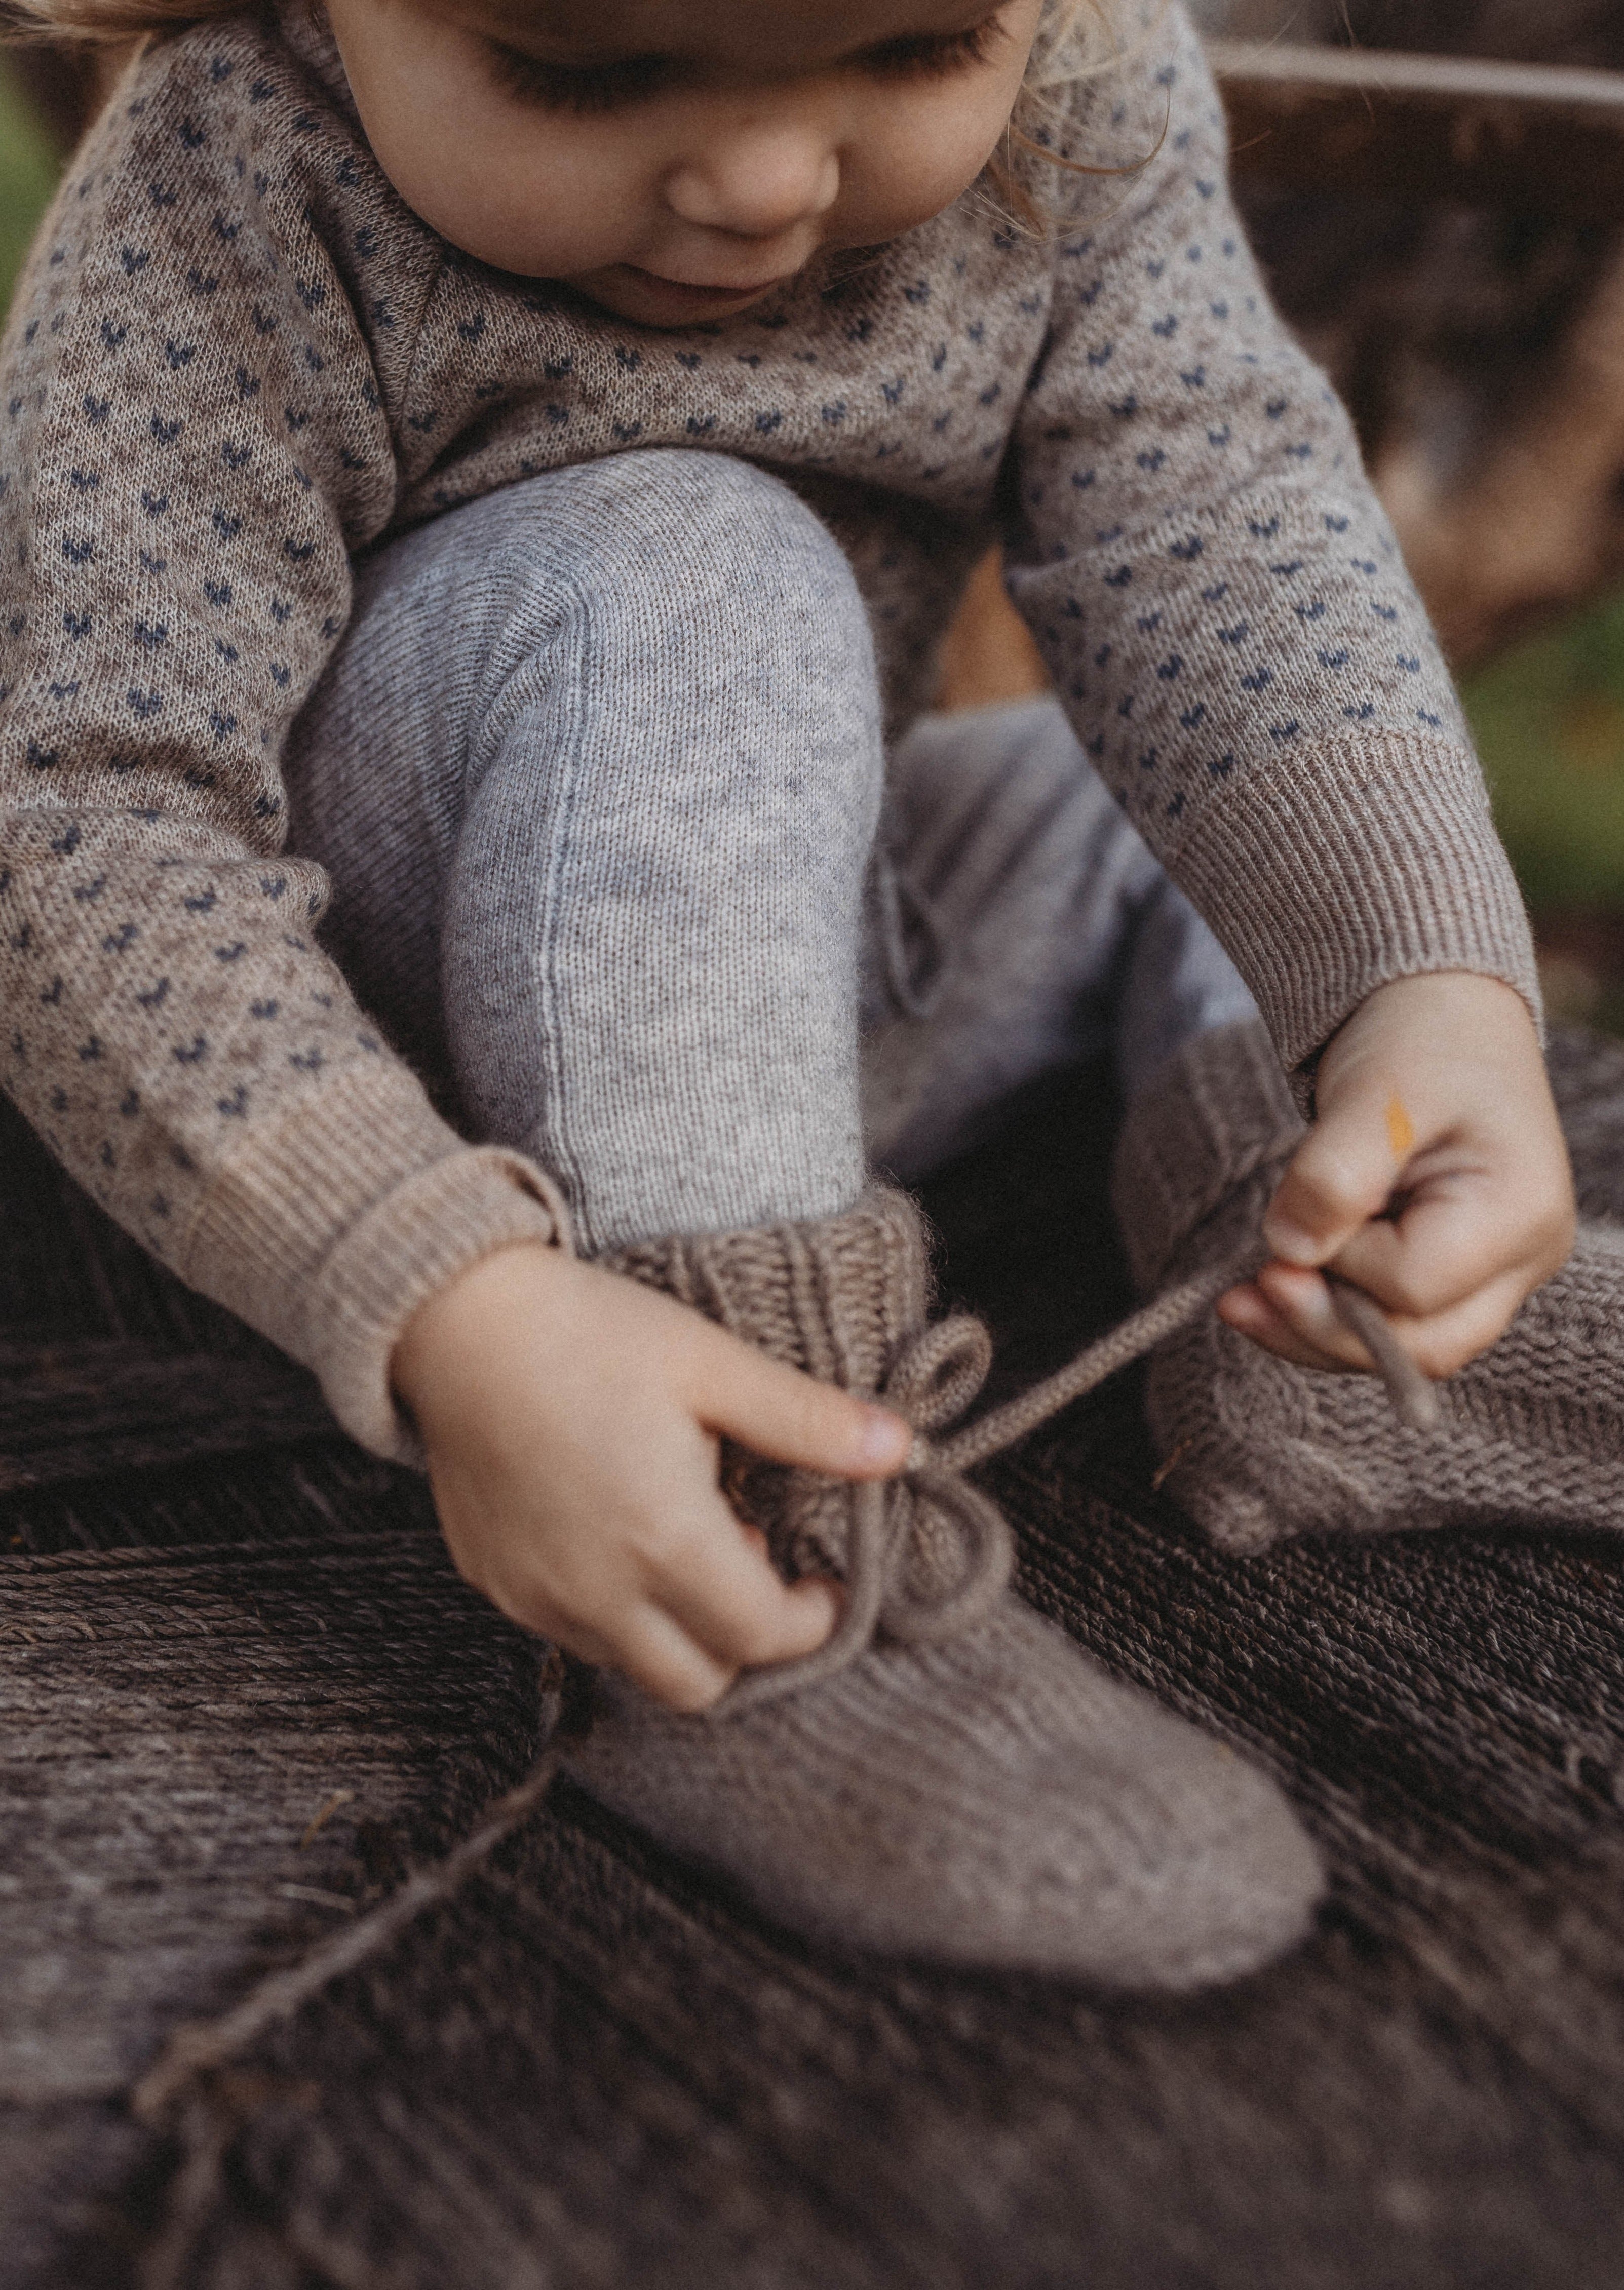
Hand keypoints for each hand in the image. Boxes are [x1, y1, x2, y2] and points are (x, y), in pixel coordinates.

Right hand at [392, 1243, 911, 1712]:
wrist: (456, 1321)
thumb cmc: (590, 1333)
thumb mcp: (713, 1365)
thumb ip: (809, 1421)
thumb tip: (902, 1450)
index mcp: (664, 1540)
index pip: (762, 1636)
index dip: (811, 1617)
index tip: (823, 1576)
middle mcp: (597, 1593)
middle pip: (700, 1683)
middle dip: (746, 1642)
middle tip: (755, 1563)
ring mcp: (537, 1598)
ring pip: (634, 1666)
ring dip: (679, 1631)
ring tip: (685, 1540)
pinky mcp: (497, 1585)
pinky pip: (574, 1636)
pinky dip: (617, 1613)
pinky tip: (621, 1534)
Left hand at [1217, 971, 1575, 1379]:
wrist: (1441, 1011)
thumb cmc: (1422, 1039)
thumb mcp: (1376, 1092)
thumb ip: (1334, 1175)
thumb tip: (1288, 1252)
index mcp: (1520, 1212)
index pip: (1414, 1285)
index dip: (1343, 1262)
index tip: (1299, 1208)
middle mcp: (1522, 1259)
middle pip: (1422, 1345)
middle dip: (1322, 1329)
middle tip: (1241, 1296)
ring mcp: (1493, 1275)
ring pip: (1403, 1347)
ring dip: (1313, 1331)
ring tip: (1238, 1301)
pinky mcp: (1451, 1273)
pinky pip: (1389, 1321)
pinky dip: (1326, 1312)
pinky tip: (1269, 1290)